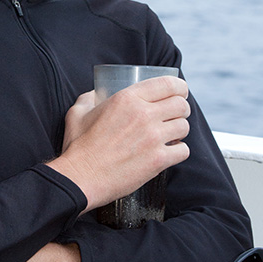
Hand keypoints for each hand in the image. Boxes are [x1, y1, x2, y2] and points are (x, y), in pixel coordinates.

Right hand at [48, 75, 189, 210]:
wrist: (80, 177)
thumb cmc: (78, 147)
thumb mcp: (77, 113)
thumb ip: (89, 98)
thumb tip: (95, 93)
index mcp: (127, 98)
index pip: (167, 84)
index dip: (179, 87)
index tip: (179, 92)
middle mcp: (143, 114)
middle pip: (181, 105)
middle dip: (181, 109)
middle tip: (175, 116)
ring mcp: (153, 137)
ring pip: (184, 127)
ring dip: (179, 131)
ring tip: (170, 135)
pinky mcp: (158, 160)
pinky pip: (183, 150)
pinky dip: (179, 151)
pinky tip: (169, 152)